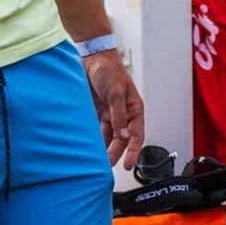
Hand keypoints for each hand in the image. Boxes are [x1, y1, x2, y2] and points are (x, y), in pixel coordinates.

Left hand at [84, 49, 145, 168]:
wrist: (91, 58)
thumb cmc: (109, 69)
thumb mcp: (116, 92)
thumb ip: (118, 114)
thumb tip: (123, 135)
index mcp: (134, 109)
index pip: (136, 135)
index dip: (133, 151)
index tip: (128, 164)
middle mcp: (123, 113)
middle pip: (122, 139)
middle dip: (116, 153)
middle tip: (108, 166)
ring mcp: (110, 113)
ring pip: (109, 136)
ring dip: (104, 148)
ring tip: (98, 161)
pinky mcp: (97, 112)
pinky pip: (96, 129)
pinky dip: (94, 138)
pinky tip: (89, 146)